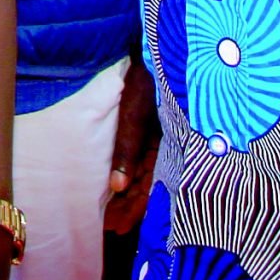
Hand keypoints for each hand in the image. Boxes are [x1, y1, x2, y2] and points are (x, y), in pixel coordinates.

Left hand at [106, 56, 159, 235]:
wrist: (163, 50)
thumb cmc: (148, 81)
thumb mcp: (134, 115)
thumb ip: (127, 150)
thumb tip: (116, 187)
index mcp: (168, 148)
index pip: (150, 188)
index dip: (133, 210)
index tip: (116, 227)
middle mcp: (168, 148)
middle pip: (148, 186)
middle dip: (130, 208)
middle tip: (111, 228)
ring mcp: (164, 141)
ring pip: (147, 177)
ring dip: (131, 197)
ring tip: (113, 217)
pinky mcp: (159, 132)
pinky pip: (148, 162)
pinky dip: (135, 177)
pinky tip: (125, 187)